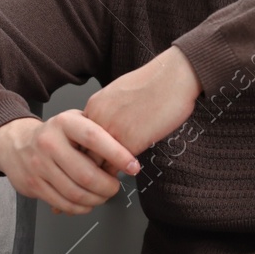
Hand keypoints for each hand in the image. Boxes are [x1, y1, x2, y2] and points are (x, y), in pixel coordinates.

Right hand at [0, 112, 140, 215]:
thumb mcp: (74, 121)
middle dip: (108, 186)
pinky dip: (81, 208)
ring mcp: (39, 165)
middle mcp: (49, 143)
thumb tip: (129, 148)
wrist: (14, 143)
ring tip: (103, 195)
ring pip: (75, 193)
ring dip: (96, 199)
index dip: (117, 154)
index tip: (133, 166)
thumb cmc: (54, 134)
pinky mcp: (33, 185)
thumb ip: (98, 131)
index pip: (94, 138)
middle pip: (86, 174)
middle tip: (115, 187)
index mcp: (65, 123)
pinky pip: (63, 203)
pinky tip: (87, 202)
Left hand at [82, 46, 202, 170]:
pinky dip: (121, 172)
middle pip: (85, 153)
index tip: (96, 157)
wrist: (174, 77)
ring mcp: (112, 132)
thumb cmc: (156, 82)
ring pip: (98, 163)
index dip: (89, 150)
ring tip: (113, 176)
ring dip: (105, 172)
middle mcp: (98, 119)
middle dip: (94, 164)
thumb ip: (110, 112)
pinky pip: (117, 167)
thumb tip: (111, 128)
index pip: (80, 138)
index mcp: (94, 106)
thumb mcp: (121, 94)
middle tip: (102, 172)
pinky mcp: (130, 143)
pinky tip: (128, 170)